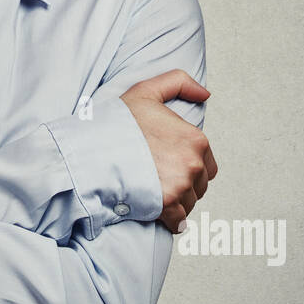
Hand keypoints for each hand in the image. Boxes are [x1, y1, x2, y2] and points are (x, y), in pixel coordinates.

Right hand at [119, 70, 217, 233]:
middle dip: (184, 185)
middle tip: (161, 180)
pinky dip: (172, 220)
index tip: (171, 166)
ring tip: (156, 194)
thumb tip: (205, 93)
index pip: (208, 164)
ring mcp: (181, 185)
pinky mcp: (166, 204)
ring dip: (177, 202)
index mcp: (195, 139)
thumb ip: (179, 83)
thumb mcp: (147, 91)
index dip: (189, 166)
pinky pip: (178, 220)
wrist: (95, 148)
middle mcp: (193, 163)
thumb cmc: (118, 122)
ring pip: (189, 203)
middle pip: (200, 185)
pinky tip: (162, 215)